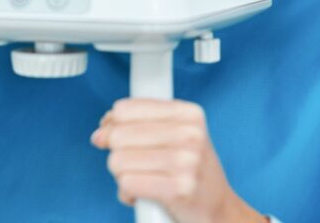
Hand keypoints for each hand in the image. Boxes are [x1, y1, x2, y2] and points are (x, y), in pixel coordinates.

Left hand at [90, 98, 265, 222]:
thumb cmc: (191, 171)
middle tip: (136, 165)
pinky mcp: (178, 189)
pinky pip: (126, 184)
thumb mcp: (175, 136)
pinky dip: (128, 193)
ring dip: (122, 176)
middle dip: (117, 154)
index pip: (125, 109)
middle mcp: (189, 134)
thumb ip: (137, 124)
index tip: (117, 138)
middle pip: (117, 135)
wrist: (219, 210)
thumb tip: (100, 132)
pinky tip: (144, 195)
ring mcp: (186, 162)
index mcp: (188, 114)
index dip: (112, 125)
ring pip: (118, 161)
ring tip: (144, 179)